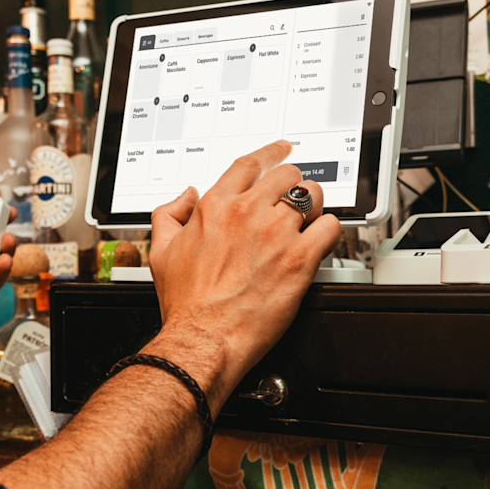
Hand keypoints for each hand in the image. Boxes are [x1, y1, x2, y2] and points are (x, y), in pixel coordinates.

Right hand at [148, 139, 340, 406]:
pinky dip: (328, 232)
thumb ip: (169, 214)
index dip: (271, 153)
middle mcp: (247, 213)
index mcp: (216, 207)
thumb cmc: (187, 304)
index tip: (281, 151)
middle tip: (296, 198)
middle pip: (286, 177)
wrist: (204, 337)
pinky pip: (329, 228)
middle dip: (294, 184)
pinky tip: (321, 241)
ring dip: (313, 206)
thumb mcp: (161, 251)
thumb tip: (184, 197)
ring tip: (309, 220)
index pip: (251, 164)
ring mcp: (276, 234)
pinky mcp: (299, 259)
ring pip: (311, 196)